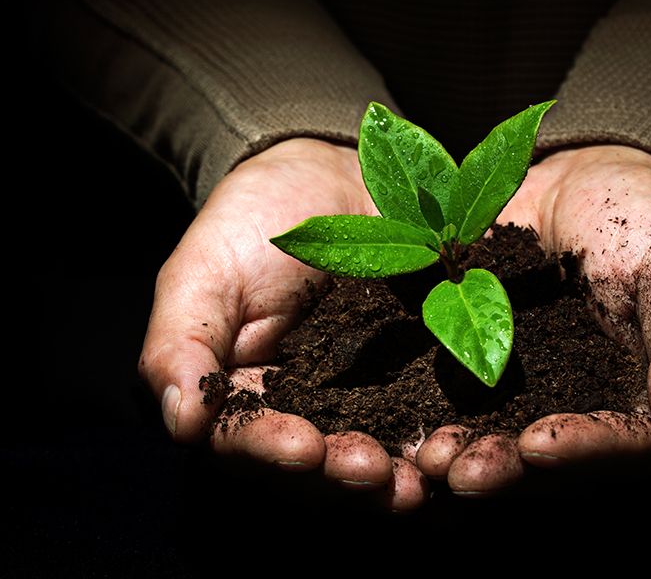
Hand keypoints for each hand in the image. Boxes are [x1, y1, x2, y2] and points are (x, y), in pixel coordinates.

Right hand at [138, 138, 427, 510]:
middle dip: (348, 475)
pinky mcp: (423, 375)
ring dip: (403, 472)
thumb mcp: (203, 272)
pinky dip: (449, 431)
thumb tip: (181, 420)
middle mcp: (311, 413)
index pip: (251, 444)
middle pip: (323, 467)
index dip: (274, 453)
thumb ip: (182, 344)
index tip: (304, 448)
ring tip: (425, 474)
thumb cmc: (251, 222)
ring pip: (383, 452)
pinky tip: (467, 441)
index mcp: (248, 400)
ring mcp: (372, 397)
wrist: (331, 177)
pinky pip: (436, 412)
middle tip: (377, 472)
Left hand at [415, 145, 650, 493]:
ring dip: (463, 456)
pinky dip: (431, 418)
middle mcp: (589, 414)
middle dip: (507, 471)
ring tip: (425, 456)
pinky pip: (459, 405)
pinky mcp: (481, 373)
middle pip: (554, 466)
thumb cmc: (645, 217)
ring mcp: (532, 398)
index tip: (536, 447)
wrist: (579, 179)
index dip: (583, 452)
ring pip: (500, 445)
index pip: (626, 446)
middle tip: (459, 471)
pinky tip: (399, 426)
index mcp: (649, 401)